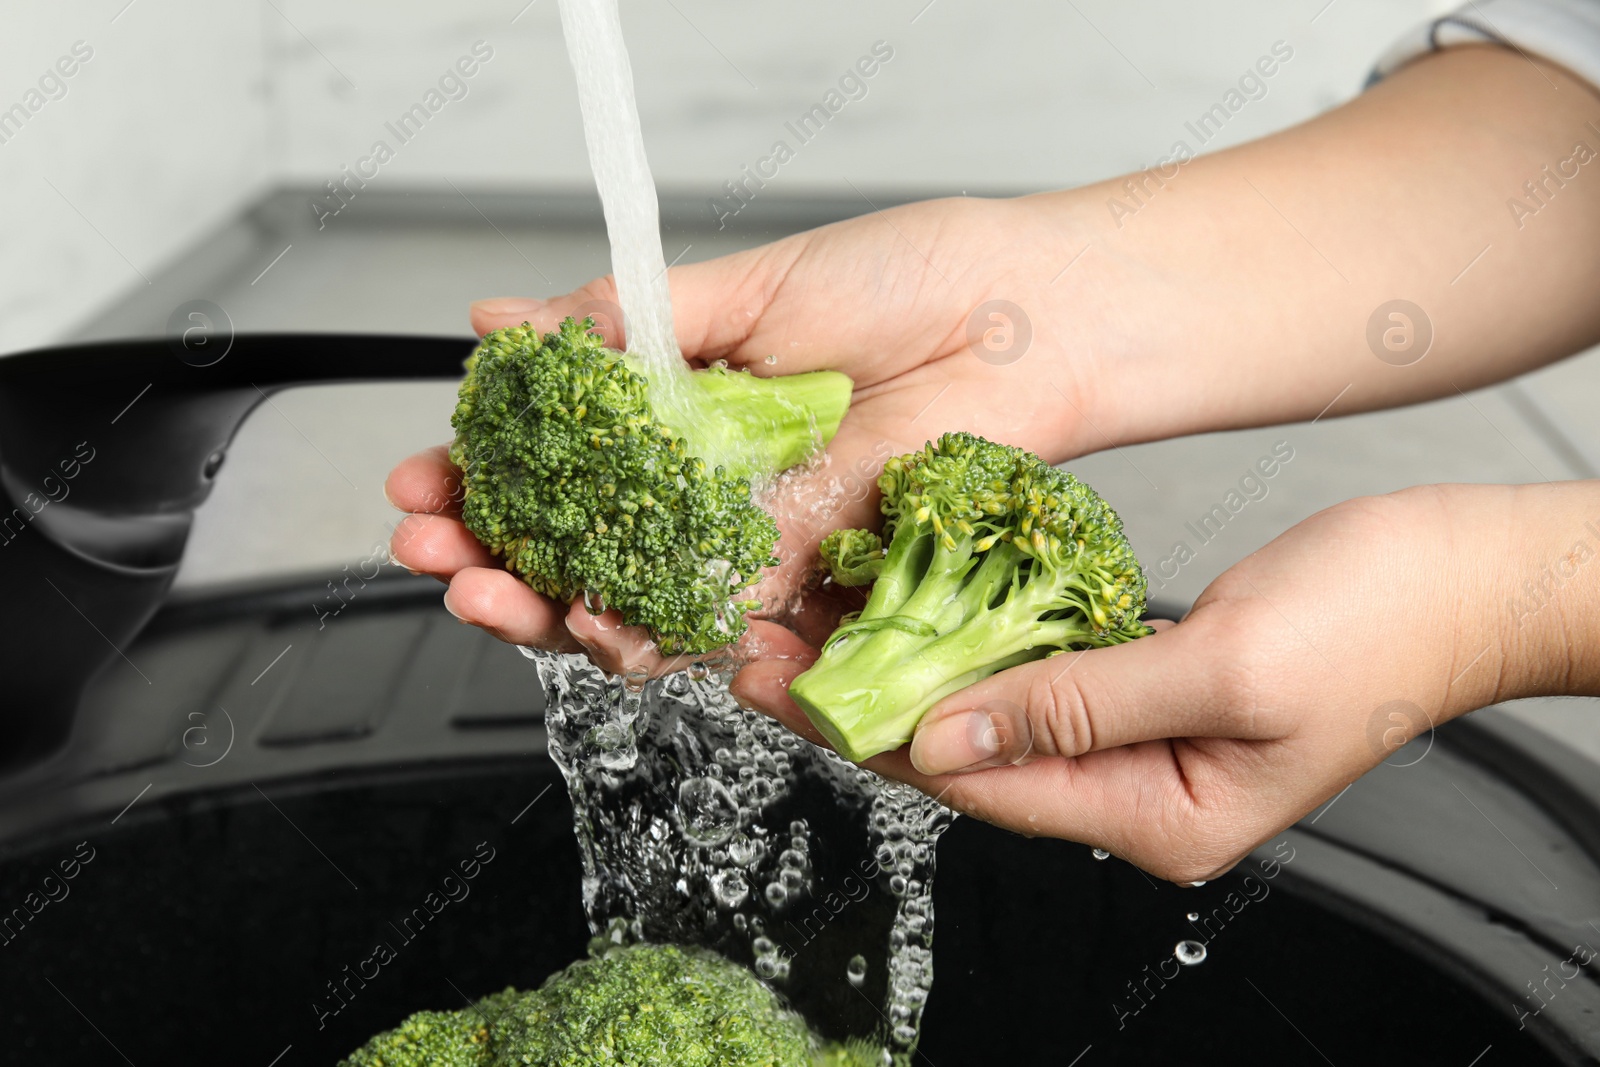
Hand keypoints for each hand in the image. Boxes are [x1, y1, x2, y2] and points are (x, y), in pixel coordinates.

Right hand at [386, 195, 1109, 671]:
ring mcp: (758, 537)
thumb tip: (508, 323)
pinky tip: (601, 628)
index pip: (560, 459)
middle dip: (493, 555)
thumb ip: (630, 327)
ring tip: (489, 594)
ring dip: (552, 608)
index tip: (423, 480)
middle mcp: (711, 483)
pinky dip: (659, 637)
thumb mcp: (747, 288)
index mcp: (683, 406)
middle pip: (579, 542)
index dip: (485, 476)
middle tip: (435, 552)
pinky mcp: (815, 582)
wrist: (1028, 323)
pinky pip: (726, 625)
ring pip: (637, 597)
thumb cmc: (908, 281)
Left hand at [734, 483, 1599, 881]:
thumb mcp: (1223, 669)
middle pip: (969, 759)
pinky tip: (909, 609)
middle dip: (864, 704)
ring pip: (992, 717)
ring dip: (904, 670)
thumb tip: (946, 738)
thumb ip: (1080, 709)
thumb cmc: (1379, 624)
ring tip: (810, 623)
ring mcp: (1141, 747)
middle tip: (763, 648)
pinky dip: (969, 646)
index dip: (874, 734)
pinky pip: (1035, 680)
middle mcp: (1137, 797)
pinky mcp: (1145, 693)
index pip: (982, 785)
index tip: (782, 685)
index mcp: (1160, 821)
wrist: (1469, 581)